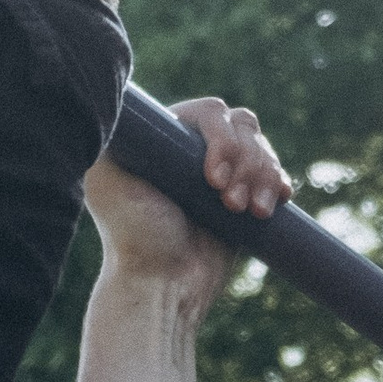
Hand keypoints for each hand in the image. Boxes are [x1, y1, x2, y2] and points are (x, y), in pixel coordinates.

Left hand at [84, 97, 290, 310]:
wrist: (164, 287)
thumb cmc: (134, 236)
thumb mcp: (107, 179)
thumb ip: (112, 135)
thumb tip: (123, 95)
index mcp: (163, 140)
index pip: (210, 113)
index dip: (220, 139)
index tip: (213, 179)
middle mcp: (191, 152)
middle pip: (242, 125)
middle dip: (244, 162)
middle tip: (228, 202)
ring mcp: (220, 175)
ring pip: (261, 148)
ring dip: (260, 177)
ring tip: (246, 213)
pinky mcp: (242, 199)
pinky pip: (273, 173)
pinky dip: (275, 184)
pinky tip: (270, 204)